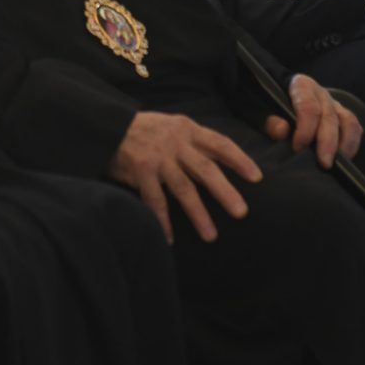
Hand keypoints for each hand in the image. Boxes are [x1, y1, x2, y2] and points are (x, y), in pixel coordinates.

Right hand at [109, 111, 261, 243]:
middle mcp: (175, 142)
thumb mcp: (172, 126)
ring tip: (211, 236)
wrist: (107, 125)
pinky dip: (163, 221)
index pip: (220, 143)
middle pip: (206, 169)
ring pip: (183, 189)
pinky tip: (170, 239)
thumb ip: (194, 142)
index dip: (240, 160)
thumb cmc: (145, 130)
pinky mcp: (140, 171)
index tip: (257, 178)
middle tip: (241, 212)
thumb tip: (223, 163)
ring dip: (198, 214)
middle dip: (225, 192)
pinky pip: (156, 201)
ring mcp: (157, 157)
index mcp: (187, 129)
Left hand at [259, 74, 362, 168]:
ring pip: (346, 121)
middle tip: (324, 163)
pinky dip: (352, 143)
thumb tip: (281, 131)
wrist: (276, 96)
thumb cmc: (266, 103)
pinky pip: (354, 127)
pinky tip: (345, 158)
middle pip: (329, 116)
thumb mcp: (259, 108)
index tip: (298, 148)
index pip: (308, 107)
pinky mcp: (342, 116)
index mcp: (300, 86)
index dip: (305, 129)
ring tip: (338, 164)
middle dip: (327, 142)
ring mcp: (334, 104)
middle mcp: (320, 93)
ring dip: (344, 144)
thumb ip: (267, 119)